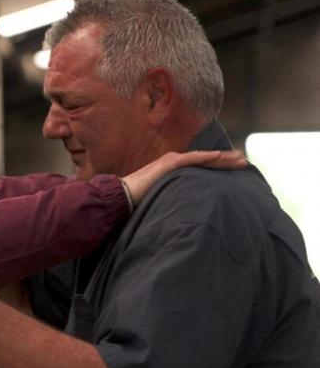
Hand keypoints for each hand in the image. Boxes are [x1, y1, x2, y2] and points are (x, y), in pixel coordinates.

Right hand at [123, 150, 246, 204]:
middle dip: (227, 160)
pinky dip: (207, 157)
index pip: (201, 166)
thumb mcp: (162, 197)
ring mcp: (172, 162)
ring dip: (223, 158)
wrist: (123, 195)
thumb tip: (187, 211)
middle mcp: (175, 162)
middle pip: (206, 160)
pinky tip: (221, 157)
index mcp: (174, 170)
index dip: (219, 165)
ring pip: (203, 158)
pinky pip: (192, 159)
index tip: (235, 168)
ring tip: (240, 159)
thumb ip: (175, 198)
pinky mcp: (169, 165)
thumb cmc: (138, 200)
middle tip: (245, 161)